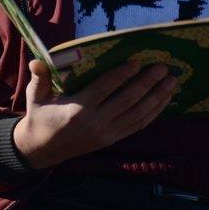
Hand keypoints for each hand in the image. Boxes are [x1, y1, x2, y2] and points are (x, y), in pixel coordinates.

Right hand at [13, 59, 177, 169]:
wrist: (43, 149)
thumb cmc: (42, 116)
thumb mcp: (37, 97)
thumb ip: (39, 78)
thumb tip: (36, 60)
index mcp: (77, 110)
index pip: (104, 90)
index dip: (121, 75)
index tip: (136, 62)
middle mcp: (95, 123)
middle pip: (127, 101)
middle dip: (148, 83)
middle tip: (163, 68)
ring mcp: (107, 133)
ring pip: (138, 114)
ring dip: (157, 97)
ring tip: (172, 81)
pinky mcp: (114, 139)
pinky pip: (138, 125)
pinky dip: (155, 112)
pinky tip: (166, 99)